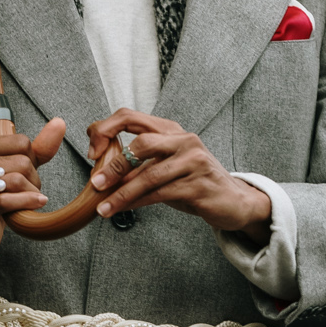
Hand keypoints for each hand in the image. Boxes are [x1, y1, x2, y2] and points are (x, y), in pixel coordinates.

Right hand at [0, 118, 67, 265]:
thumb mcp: (14, 168)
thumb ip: (37, 148)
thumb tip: (59, 123)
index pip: (21, 142)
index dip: (31, 159)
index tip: (22, 173)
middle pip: (22, 161)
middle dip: (33, 178)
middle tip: (26, 190)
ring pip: (18, 180)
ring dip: (31, 192)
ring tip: (27, 199)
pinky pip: (11, 199)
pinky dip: (29, 202)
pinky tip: (37, 204)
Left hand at [83, 110, 271, 245]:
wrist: (233, 201)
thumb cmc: (192, 182)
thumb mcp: (164, 165)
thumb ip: (138, 162)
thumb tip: (100, 171)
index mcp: (170, 129)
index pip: (130, 116)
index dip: (105, 130)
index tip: (92, 152)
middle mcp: (183, 140)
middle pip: (140, 143)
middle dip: (113, 164)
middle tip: (95, 183)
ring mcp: (193, 161)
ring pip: (149, 175)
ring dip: (121, 193)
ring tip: (102, 207)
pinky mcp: (198, 185)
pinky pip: (160, 194)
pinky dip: (137, 203)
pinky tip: (122, 210)